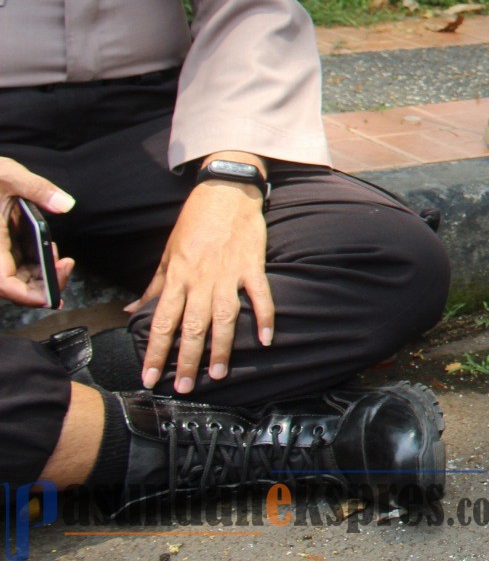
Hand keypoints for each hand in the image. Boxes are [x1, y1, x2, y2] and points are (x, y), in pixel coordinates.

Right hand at [0, 159, 75, 306]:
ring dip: (42, 275)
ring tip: (61, 258)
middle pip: (13, 286)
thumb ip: (38, 189)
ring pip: (17, 277)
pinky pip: (18, 264)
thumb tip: (65, 204)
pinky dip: (36, 264)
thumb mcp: (10, 175)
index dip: (26, 296)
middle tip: (66, 266)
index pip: (3, 283)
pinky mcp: (3, 245)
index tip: (51, 296)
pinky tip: (50, 250)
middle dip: (43, 285)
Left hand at [131, 164, 271, 393]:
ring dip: (221, 348)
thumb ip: (154, 285)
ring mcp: (228, 274)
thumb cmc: (195, 222)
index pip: (162, 322)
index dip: (155, 352)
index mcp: (177, 277)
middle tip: (184, 388)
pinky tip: (265, 339)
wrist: (225, 191)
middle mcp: (200, 280)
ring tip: (219, 374)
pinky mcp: (252, 265)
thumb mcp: (168, 252)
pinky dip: (264, 317)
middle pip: (191, 327)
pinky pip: (259, 296)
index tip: (149, 377)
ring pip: (223, 318)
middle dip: (187, 360)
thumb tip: (133, 309)